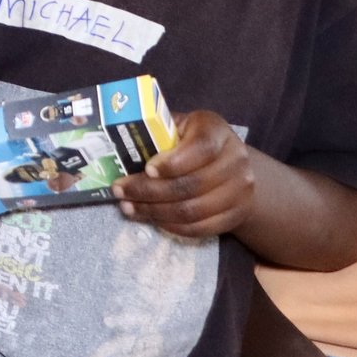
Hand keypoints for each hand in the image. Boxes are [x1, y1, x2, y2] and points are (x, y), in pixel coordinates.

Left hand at [115, 110, 254, 237]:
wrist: (230, 167)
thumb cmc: (190, 142)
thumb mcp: (177, 128)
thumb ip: (157, 135)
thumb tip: (116, 148)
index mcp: (216, 131)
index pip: (201, 148)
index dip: (173, 162)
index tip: (147, 169)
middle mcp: (236, 159)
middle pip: (192, 184)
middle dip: (149, 191)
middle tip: (120, 191)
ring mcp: (241, 190)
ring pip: (193, 210)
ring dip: (155, 212)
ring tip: (127, 207)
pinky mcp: (236, 215)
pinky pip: (201, 228)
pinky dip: (172, 226)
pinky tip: (151, 219)